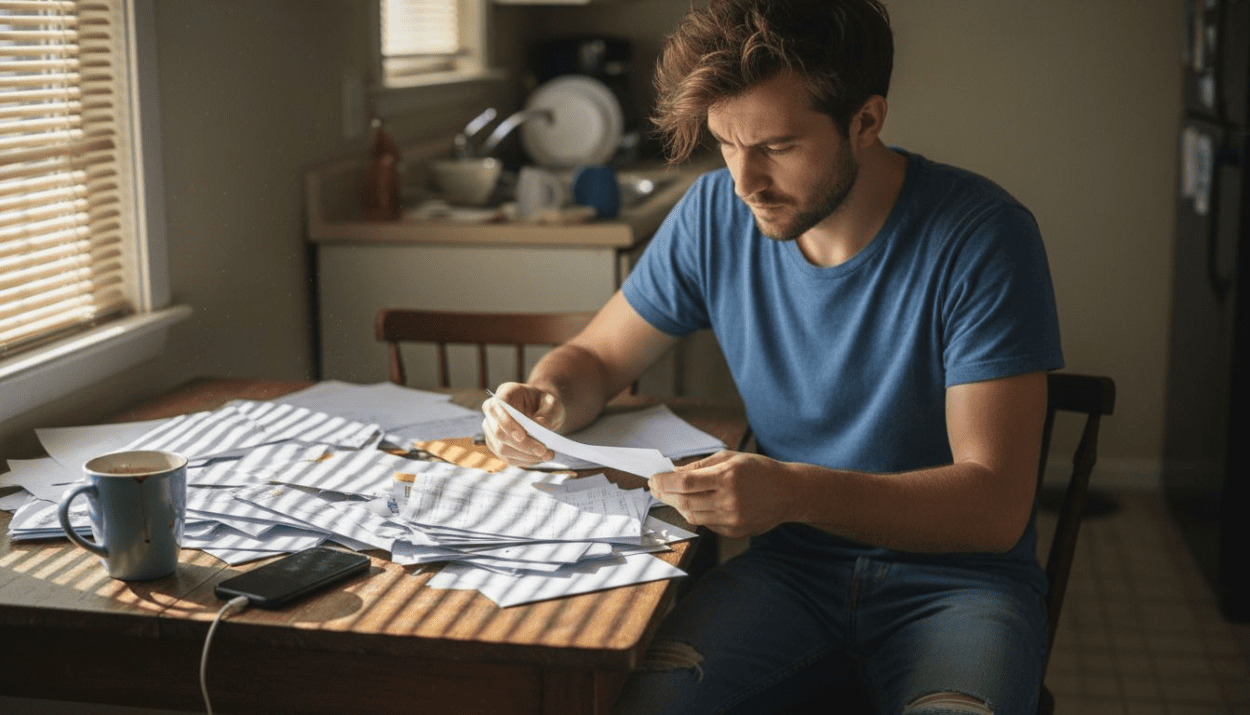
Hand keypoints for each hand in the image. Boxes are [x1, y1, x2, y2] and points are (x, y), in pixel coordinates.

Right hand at [481, 382, 566, 466]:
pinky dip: (524, 460)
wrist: (542, 411)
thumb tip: (540, 428)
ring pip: (501, 448)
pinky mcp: (496, 445)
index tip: (522, 435)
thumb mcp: (552, 403)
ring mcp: (491, 429)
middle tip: (543, 450)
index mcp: (505, 392)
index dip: (507, 422)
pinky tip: (538, 458)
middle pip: (499, 432)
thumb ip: (547, 414)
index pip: (497, 406)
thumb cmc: (545, 404)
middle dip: (522, 445)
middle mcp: (493, 411)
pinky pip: (506, 457)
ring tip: (547, 455)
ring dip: (525, 455)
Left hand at [649, 451, 791, 537]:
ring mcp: (732, 519)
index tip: (653, 479)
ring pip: (693, 516)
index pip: (685, 482)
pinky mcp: (735, 531)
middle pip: (685, 502)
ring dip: (678, 506)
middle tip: (656, 489)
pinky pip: (707, 524)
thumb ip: (700, 466)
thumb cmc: (758, 470)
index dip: (664, 482)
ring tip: (672, 496)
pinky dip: (697, 514)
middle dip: (665, 495)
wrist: (789, 492)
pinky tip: (695, 504)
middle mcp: (729, 500)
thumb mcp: (730, 457)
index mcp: (728, 477)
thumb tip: (673, 473)